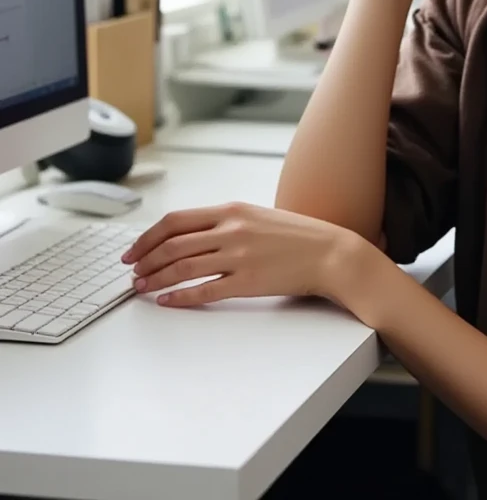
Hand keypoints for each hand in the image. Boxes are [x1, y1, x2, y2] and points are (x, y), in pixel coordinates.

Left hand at [121, 203, 352, 307]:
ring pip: (183, 267)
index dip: (147, 237)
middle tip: (132, 273)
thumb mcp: (256, 216)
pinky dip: (180, 297)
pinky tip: (168, 301)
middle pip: (172, 245)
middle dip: (145, 260)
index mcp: (230, 210)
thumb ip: (224, 222)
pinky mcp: (247, 282)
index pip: (175, 221)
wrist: (328, 252)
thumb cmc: (295, 236)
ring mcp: (238, 257)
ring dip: (156, 279)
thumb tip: (188, 236)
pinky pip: (204, 291)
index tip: (134, 251)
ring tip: (142, 288)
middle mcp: (231, 230)